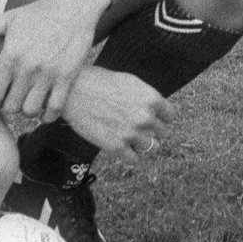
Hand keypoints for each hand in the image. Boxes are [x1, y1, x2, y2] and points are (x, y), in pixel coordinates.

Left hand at [0, 0, 109, 119]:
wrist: (74, 7)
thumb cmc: (39, 13)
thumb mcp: (9, 20)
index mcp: (11, 55)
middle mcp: (28, 68)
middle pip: (11, 106)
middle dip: (10, 106)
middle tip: (14, 100)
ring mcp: (49, 74)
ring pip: (31, 110)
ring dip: (29, 110)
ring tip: (30, 103)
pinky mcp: (67, 77)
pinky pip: (55, 108)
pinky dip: (49, 115)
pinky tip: (47, 110)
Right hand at [59, 66, 175, 157]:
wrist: (72, 91)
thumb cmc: (99, 82)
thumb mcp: (130, 82)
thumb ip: (146, 98)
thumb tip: (157, 110)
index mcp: (152, 99)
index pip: (170, 116)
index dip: (160, 117)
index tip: (151, 118)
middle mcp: (145, 117)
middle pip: (161, 133)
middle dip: (150, 130)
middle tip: (134, 125)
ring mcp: (131, 133)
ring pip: (151, 147)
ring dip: (142, 143)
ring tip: (128, 135)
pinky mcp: (116, 147)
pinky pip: (134, 159)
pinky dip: (129, 154)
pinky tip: (120, 145)